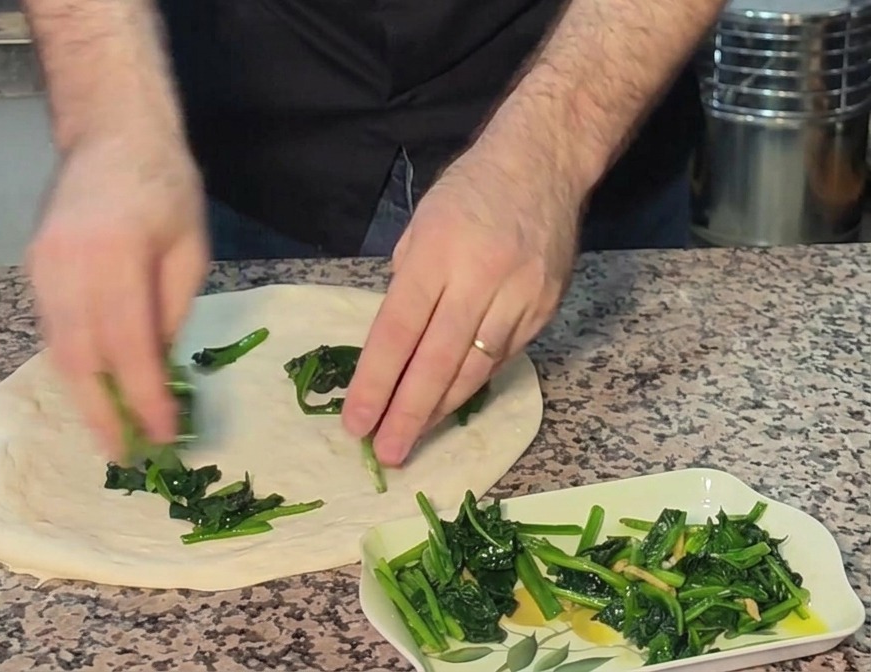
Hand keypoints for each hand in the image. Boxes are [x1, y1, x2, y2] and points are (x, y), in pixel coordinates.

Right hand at [26, 130, 208, 459]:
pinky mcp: (31, 268)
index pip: (129, 345)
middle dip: (102, 414)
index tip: (163, 436)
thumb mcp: (190, 249)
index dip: (145, 397)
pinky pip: (51, 330)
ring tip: (110, 432)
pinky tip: (94, 387)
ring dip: (83, 397)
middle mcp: (69, 265)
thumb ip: (171, 312)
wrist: (110, 133)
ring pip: (58, 350)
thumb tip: (158, 372)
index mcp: (117, 255)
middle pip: (79, 359)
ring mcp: (42, 267)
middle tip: (123, 455)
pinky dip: (73, 365)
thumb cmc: (165, 187)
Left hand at [341, 147, 581, 465]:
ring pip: (474, 369)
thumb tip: (394, 346)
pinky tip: (451, 404)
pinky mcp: (545, 307)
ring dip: (440, 411)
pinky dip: (474, 383)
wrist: (543, 163)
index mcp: (435, 255)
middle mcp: (479, 278)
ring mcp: (519, 295)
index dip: (375, 383)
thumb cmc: (468, 193)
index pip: (397, 333)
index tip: (356, 421)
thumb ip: (407, 286)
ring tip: (413, 439)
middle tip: (386, 454)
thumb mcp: (419, 227)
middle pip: (437, 363)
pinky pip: (504, 357)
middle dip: (408, 415)